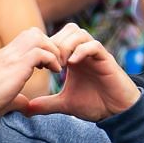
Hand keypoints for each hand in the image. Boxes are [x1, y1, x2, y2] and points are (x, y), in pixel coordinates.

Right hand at [0, 25, 64, 113]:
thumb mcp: (6, 98)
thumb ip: (18, 99)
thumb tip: (26, 106)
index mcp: (4, 57)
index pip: (26, 39)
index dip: (41, 48)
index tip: (46, 65)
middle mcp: (8, 53)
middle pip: (34, 33)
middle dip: (49, 45)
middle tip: (55, 64)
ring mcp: (12, 56)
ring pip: (38, 37)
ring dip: (52, 51)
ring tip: (56, 67)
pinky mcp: (17, 64)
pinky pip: (42, 52)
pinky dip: (52, 59)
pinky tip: (55, 71)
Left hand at [24, 24, 140, 120]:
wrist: (117, 113)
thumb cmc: (95, 104)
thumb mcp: (65, 104)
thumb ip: (47, 104)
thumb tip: (26, 110)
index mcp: (74, 58)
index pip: (58, 38)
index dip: (47, 47)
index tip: (39, 65)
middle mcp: (84, 52)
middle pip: (68, 30)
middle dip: (56, 43)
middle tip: (50, 63)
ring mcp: (96, 54)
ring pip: (80, 33)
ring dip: (66, 45)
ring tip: (61, 63)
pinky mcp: (106, 60)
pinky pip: (94, 45)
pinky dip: (81, 50)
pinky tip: (72, 64)